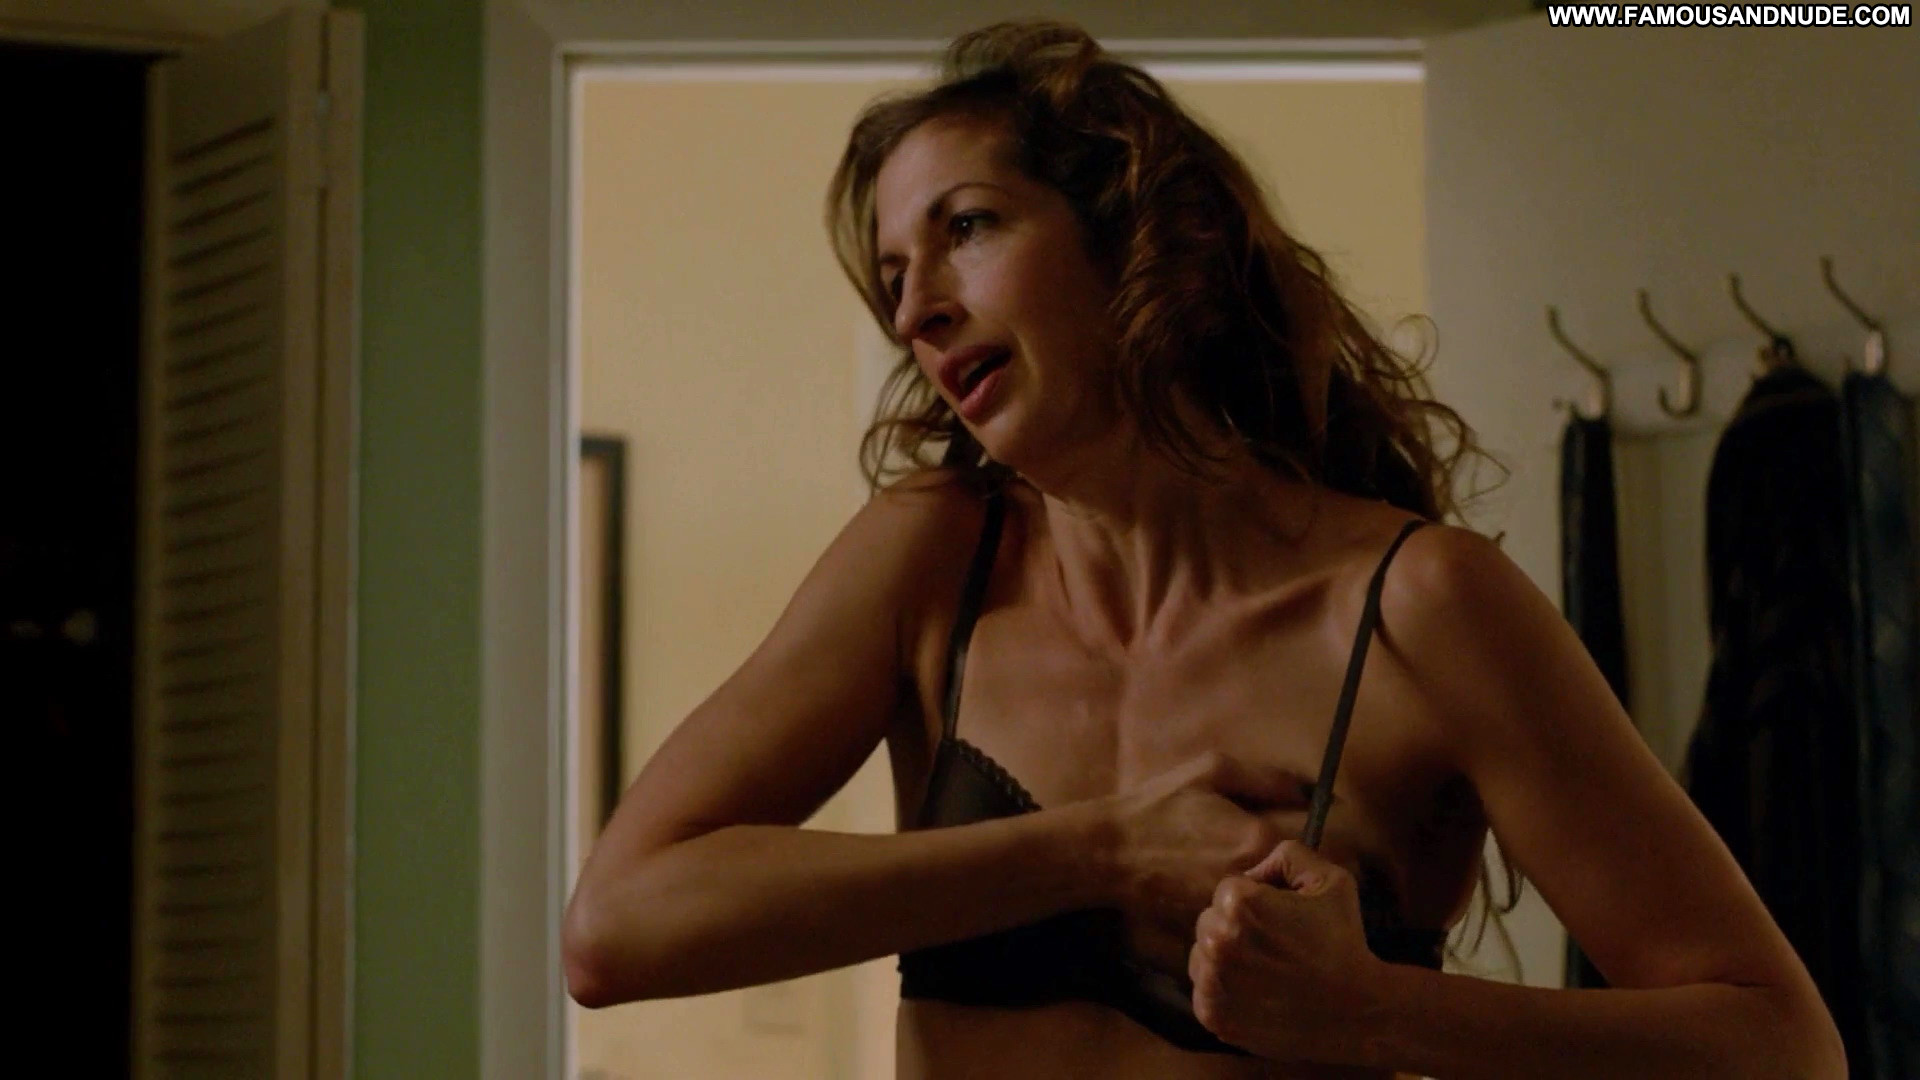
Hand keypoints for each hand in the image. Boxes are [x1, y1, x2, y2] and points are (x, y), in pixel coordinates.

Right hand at [1103, 752, 1312, 973]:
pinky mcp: (1211, 931)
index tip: (1303, 849)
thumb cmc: (1159, 806)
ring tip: (1258, 895)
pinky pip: (1243, 929)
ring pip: (1272, 913)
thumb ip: (1265, 778)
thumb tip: (1309, 791)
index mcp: (1259, 839)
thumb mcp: (1210, 771)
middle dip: (1294, 883)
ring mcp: (1231, 912)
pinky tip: (1232, 910)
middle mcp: (1252, 882)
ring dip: (1273, 906)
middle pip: (1297, 889)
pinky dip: (1243, 922)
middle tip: (1285, 876)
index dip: (1312, 851)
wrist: (1108, 853)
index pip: (1311, 852)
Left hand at [1186, 840, 1390, 1061]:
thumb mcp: (1329, 881)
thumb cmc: (1343, 943)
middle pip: (1210, 921)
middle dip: (1236, 927)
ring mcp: (1212, 982)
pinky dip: (1224, 993)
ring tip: (1265, 970)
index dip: (1255, 900)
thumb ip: (1289, 856)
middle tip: (1274, 946)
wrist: (1355, 1011)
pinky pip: (1204, 993)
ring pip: (1202, 956)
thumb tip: (1255, 869)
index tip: (1278, 919)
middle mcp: (1217, 940)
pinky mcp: (1213, 1016)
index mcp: (1239, 903)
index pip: (1228, 889)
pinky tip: (1256, 993)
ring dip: (1224, 959)